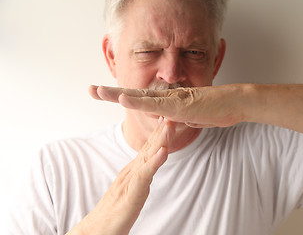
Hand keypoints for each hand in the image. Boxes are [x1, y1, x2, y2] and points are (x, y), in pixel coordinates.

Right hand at [67, 117, 174, 234]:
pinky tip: (163, 151)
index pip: (149, 147)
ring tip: (169, 124)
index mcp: (134, 169)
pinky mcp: (132, 192)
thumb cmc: (115, 211)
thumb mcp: (132, 189)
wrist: (98, 229)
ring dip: (160, 139)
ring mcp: (131, 179)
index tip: (168, 117)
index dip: (159, 132)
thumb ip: (140, 176)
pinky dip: (154, 162)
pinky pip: (145, 174)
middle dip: (162, 129)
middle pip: (149, 146)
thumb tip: (149, 167)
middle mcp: (132, 170)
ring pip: (148, 155)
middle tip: (171, 112)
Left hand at [89, 84, 244, 127]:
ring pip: (141, 96)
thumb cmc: (213, 109)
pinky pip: (157, 104)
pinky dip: (139, 101)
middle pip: (134, 94)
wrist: (234, 103)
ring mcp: (173, 101)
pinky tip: (124, 98)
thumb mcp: (189, 115)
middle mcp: (167, 97)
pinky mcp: (181, 106)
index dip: (121, 95)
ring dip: (118, 94)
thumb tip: (167, 119)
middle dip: (111, 92)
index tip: (104, 94)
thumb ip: (176, 117)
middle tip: (91, 90)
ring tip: (99, 91)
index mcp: (167, 101)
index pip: (140, 97)